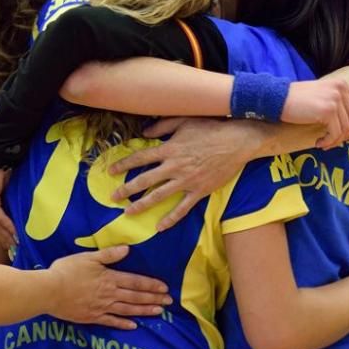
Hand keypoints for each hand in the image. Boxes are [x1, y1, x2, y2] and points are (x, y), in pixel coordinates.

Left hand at [0, 166, 16, 249]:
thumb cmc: (5, 170)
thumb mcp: (6, 189)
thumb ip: (9, 202)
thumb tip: (18, 214)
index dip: (3, 235)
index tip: (12, 245)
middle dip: (5, 239)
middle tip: (15, 250)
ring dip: (7, 235)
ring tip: (17, 244)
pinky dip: (7, 224)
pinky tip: (15, 232)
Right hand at [47, 245, 171, 329]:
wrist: (49, 290)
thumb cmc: (67, 270)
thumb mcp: (88, 257)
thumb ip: (109, 254)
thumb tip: (128, 249)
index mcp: (109, 277)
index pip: (135, 281)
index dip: (151, 285)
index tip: (164, 288)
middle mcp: (109, 294)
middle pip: (135, 296)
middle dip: (153, 299)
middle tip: (169, 302)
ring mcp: (101, 307)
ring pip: (127, 309)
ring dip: (144, 310)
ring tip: (158, 312)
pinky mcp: (92, 317)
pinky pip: (111, 322)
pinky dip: (123, 324)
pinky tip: (134, 326)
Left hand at [108, 117, 257, 230]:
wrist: (236, 142)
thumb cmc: (211, 128)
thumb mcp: (184, 121)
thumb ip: (163, 126)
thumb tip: (144, 132)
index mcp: (169, 149)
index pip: (140, 158)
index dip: (124, 164)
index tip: (111, 171)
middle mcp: (174, 166)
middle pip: (145, 180)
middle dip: (127, 189)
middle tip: (114, 196)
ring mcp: (186, 180)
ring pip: (159, 196)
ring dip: (142, 205)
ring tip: (128, 212)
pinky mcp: (199, 191)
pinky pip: (182, 208)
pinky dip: (171, 218)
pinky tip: (160, 227)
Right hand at [281, 78, 348, 148]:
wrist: (278, 98)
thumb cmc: (297, 100)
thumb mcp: (323, 95)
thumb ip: (339, 102)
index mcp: (342, 84)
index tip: (344, 135)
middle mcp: (342, 89)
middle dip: (345, 135)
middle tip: (332, 143)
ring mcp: (335, 99)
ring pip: (345, 128)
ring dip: (335, 140)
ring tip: (324, 144)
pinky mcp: (328, 110)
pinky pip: (335, 133)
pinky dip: (329, 142)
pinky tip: (319, 143)